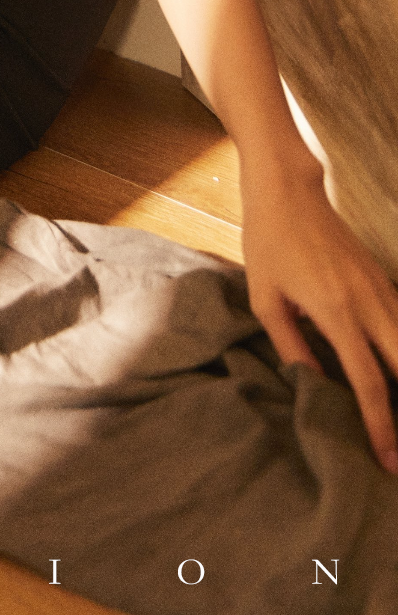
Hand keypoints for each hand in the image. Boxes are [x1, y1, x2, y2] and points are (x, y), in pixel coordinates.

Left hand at [240, 161, 397, 473]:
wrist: (288, 188)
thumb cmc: (268, 242)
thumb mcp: (265, 298)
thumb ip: (291, 345)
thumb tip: (314, 385)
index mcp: (337, 313)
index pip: (370, 383)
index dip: (382, 427)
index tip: (388, 460)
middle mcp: (370, 303)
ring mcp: (382, 288)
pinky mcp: (383, 278)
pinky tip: (397, 370)